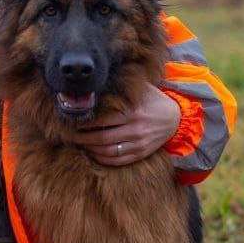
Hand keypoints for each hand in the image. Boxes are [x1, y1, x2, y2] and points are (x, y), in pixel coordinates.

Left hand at [66, 82, 180, 165]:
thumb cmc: (153, 100)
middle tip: (68, 134)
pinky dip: (101, 158)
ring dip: (89, 149)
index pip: (102, 119)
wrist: (175, 119)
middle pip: (101, 137)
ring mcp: (138, 144)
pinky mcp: (140, 153)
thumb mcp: (141, 89)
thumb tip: (97, 82)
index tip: (71, 120)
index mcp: (133, 112)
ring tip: (77, 143)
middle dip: (81, 137)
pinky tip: (92, 152)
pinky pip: (116, 160)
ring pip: (107, 151)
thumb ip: (122, 86)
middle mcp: (135, 129)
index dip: (84, 122)